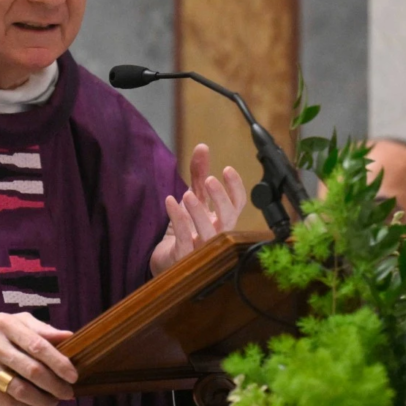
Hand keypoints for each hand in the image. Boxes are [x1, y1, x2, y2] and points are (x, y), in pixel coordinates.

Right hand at [0, 312, 77, 405]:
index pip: (38, 345)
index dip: (58, 362)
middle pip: (31, 369)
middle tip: (68, 393)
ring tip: (53, 401)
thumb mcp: (14, 322)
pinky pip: (4, 400)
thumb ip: (41, 329)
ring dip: (41, 400)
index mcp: (6, 324)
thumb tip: (69, 337)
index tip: (73, 375)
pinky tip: (33, 404)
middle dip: (54, 385)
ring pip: (18, 389)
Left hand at [149, 143, 246, 274]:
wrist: (167, 259)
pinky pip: (184, 240)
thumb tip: (203, 146)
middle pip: (228, 218)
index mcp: (222, 220)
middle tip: (209, 180)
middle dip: (221, 198)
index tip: (226, 169)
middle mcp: (216, 234)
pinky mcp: (184, 257)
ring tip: (187, 194)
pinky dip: (178, 220)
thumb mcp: (193, 197)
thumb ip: (199, 174)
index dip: (235, 187)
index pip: (237, 204)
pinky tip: (170, 202)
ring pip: (208, 233)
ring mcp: (201, 248)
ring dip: (198, 212)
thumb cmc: (186, 229)